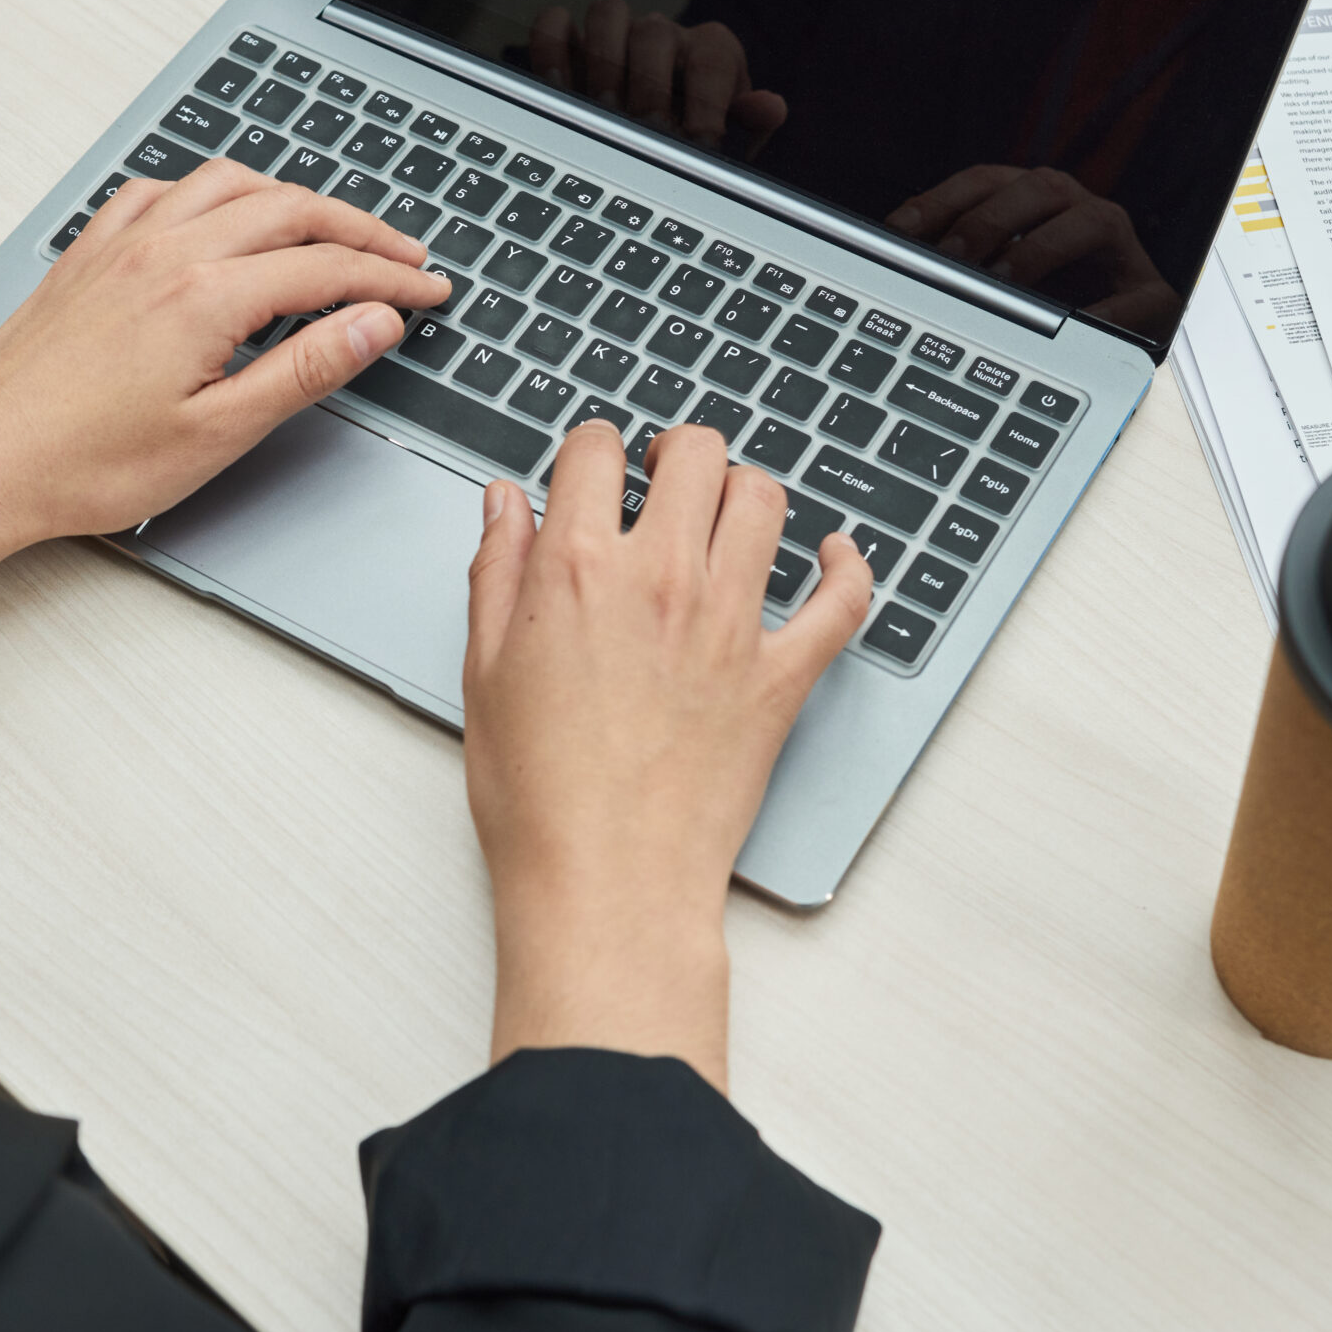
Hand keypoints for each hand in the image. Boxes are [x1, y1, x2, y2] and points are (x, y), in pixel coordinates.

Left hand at [0, 161, 449, 606]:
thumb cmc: (85, 463)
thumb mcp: (218, 434)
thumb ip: (303, 369)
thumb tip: (373, 323)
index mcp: (206, 295)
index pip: (327, 266)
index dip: (391, 277)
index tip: (429, 290)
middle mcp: (166, 250)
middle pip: (289, 209)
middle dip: (358, 228)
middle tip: (404, 255)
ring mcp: (121, 243)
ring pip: (228, 184)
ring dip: (292, 197)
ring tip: (330, 227)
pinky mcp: (88, 253)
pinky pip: (162, 191)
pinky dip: (212, 191)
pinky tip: (221, 215)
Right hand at [462, 422, 871, 1091]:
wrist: (607, 883)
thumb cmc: (538, 798)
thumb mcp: (483, 673)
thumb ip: (496, 574)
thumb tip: (505, 507)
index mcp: (576, 570)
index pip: (593, 449)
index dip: (590, 448)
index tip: (592, 469)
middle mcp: (661, 578)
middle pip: (694, 452)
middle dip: (676, 449)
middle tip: (663, 473)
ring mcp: (731, 623)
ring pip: (765, 501)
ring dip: (743, 492)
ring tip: (725, 513)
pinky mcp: (783, 676)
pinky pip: (843, 600)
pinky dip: (848, 568)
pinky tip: (834, 558)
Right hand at [529, 0, 787, 157]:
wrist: (657, 147)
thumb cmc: (698, 147)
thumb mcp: (734, 145)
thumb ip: (753, 127)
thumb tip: (769, 106)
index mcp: (711, 51)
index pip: (711, 57)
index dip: (706, 102)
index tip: (698, 145)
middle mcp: (664, 35)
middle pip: (654, 30)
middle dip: (650, 87)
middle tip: (646, 132)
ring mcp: (616, 38)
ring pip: (606, 12)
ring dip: (602, 63)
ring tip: (603, 113)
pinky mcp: (571, 51)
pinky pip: (554, 24)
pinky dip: (551, 47)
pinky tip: (557, 89)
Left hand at [888, 165, 1182, 331]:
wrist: (1122, 325)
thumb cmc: (1049, 296)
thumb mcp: (993, 274)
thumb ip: (953, 262)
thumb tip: (895, 266)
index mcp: (1034, 199)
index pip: (984, 180)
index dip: (940, 200)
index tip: (898, 232)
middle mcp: (1077, 210)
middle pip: (1038, 189)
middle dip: (988, 220)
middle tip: (948, 257)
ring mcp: (1118, 247)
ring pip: (1090, 223)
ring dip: (1040, 250)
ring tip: (1003, 284)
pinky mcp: (1151, 291)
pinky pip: (1133, 296)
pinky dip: (1103, 311)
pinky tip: (1067, 328)